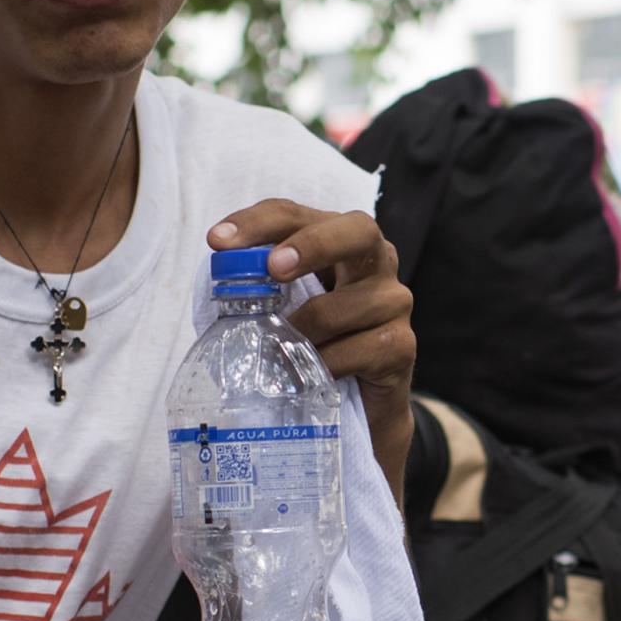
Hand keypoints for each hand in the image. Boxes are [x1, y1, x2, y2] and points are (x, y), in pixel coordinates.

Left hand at [212, 198, 415, 499]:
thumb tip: (220, 274)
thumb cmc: (315, 343)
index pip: (297, 214)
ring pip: (344, 306)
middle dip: (312, 245)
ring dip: (303, 331)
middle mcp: (377, 261)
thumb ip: (258, 286)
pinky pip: (359, 351)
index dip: (257, 222)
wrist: (361, 405)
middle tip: (272, 268)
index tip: (218, 242)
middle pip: (355, 231)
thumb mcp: (283, 306)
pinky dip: (325, 364)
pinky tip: (313, 374)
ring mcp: (395, 302)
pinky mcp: (402, 347)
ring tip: (280, 351)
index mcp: (340, 240)